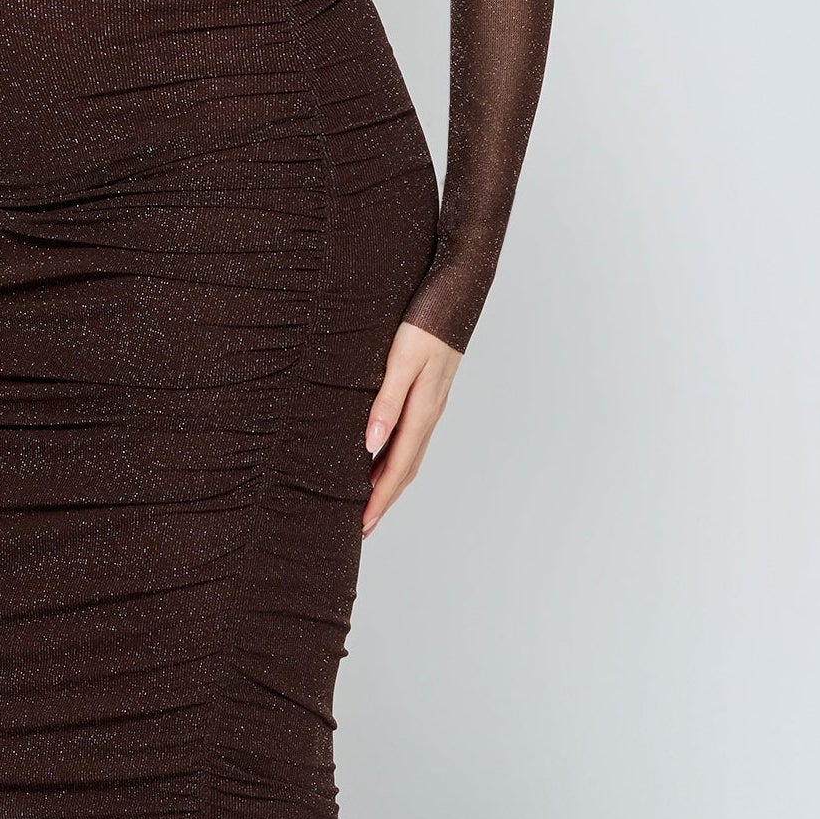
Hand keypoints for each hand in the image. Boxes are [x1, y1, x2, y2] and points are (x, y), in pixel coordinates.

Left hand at [363, 320, 462, 531]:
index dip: (378, 498)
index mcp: (423, 411)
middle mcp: (429, 413)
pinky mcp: (430, 393)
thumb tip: (371, 444)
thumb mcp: (401, 361)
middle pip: (405, 469)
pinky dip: (396, 457)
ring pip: (410, 455)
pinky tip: (382, 456)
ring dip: (390, 482)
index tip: (362, 524)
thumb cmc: (425, 322)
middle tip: (363, 527)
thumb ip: (386, 402)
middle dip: (384, 500)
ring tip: (370, 502)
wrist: (458, 290)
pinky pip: (412, 437)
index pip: (397, 467)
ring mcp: (432, 404)